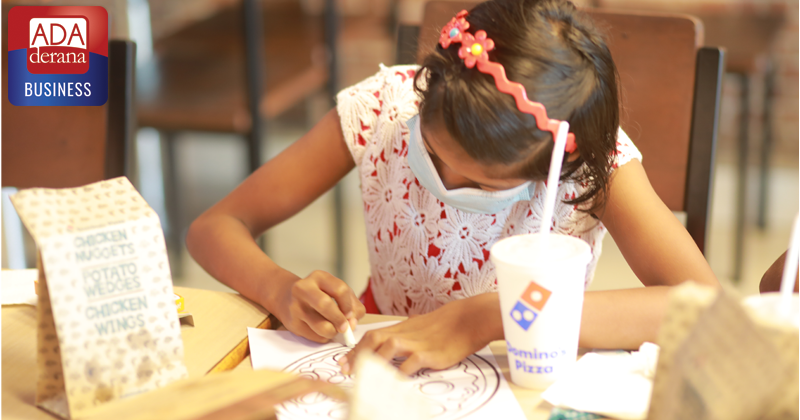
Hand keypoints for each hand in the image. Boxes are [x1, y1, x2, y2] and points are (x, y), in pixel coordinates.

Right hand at [272, 270, 365, 342]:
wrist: (287, 298)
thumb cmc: (319, 294)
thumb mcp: (335, 291)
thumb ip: (351, 304)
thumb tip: (353, 323)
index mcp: (319, 277)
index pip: (339, 289)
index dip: (348, 305)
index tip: (350, 314)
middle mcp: (304, 289)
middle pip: (326, 305)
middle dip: (340, 320)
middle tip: (345, 328)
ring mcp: (296, 307)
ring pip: (321, 326)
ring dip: (333, 332)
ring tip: (333, 329)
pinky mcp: (292, 323)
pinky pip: (315, 337)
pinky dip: (323, 337)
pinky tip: (321, 331)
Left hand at [339, 293, 502, 374]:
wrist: (470, 318)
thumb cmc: (449, 323)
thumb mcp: (422, 325)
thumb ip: (408, 333)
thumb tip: (396, 338)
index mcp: (402, 328)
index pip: (372, 336)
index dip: (356, 349)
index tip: (343, 361)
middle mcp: (406, 334)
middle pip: (374, 340)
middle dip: (357, 356)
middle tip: (346, 370)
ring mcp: (418, 343)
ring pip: (388, 347)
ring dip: (373, 361)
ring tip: (362, 375)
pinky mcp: (431, 354)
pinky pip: (411, 363)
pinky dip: (400, 372)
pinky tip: (393, 381)